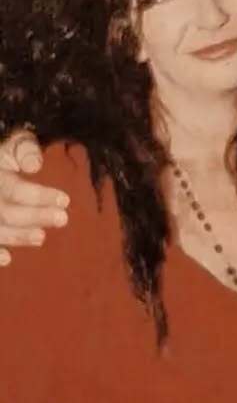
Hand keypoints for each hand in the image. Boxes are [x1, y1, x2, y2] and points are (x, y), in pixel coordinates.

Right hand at [0, 130, 69, 264]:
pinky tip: (8, 258)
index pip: (14, 189)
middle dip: (34, 217)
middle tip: (62, 219)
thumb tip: (34, 165)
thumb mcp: (14, 144)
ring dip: (17, 236)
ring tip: (41, 237)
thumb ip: (25, 149)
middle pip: (5, 212)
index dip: (39, 196)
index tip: (65, 200)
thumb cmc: (5, 156)